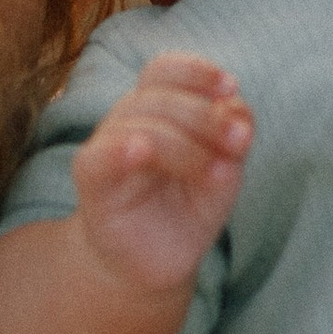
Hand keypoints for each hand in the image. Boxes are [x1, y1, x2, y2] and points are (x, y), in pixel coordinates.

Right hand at [73, 54, 251, 298]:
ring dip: (185, 145)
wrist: (153, 263)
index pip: (165, 70)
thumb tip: (239, 112)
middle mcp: (128, 119)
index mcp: (156, 108)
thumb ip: (234, 140)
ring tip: (216, 174)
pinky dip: (121, 149)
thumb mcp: (222, 172)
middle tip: (239, 143)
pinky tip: (140, 151)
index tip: (231, 87)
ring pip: (140, 125)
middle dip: (205, 116)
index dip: (196, 71)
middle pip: (159, 97)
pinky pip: (100, 157)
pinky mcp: (93, 181)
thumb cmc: (186, 209)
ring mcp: (108, 148)